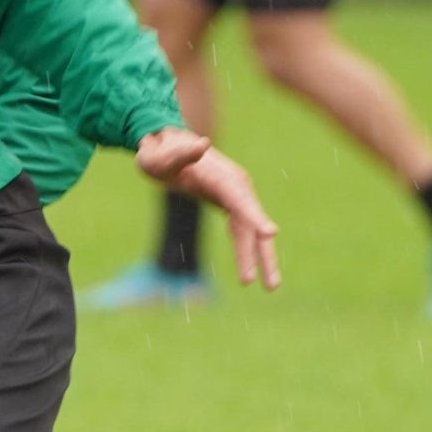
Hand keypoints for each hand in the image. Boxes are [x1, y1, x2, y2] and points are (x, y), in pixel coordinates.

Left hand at [136, 133, 281, 289]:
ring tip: (267, 287)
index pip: (240, 200)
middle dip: (263, 253)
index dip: (254, 216)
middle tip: (271, 284)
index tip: (269, 233)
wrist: (165, 144)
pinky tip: (248, 272)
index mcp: (222, 177)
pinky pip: (241, 230)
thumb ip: (179, 154)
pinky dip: (245, 250)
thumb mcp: (160, 156)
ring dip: (257, 258)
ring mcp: (235, 194)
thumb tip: (201, 143)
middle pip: (253, 222)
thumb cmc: (160, 154)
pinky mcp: (228, 202)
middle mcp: (235, 186)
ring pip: (250, 231)